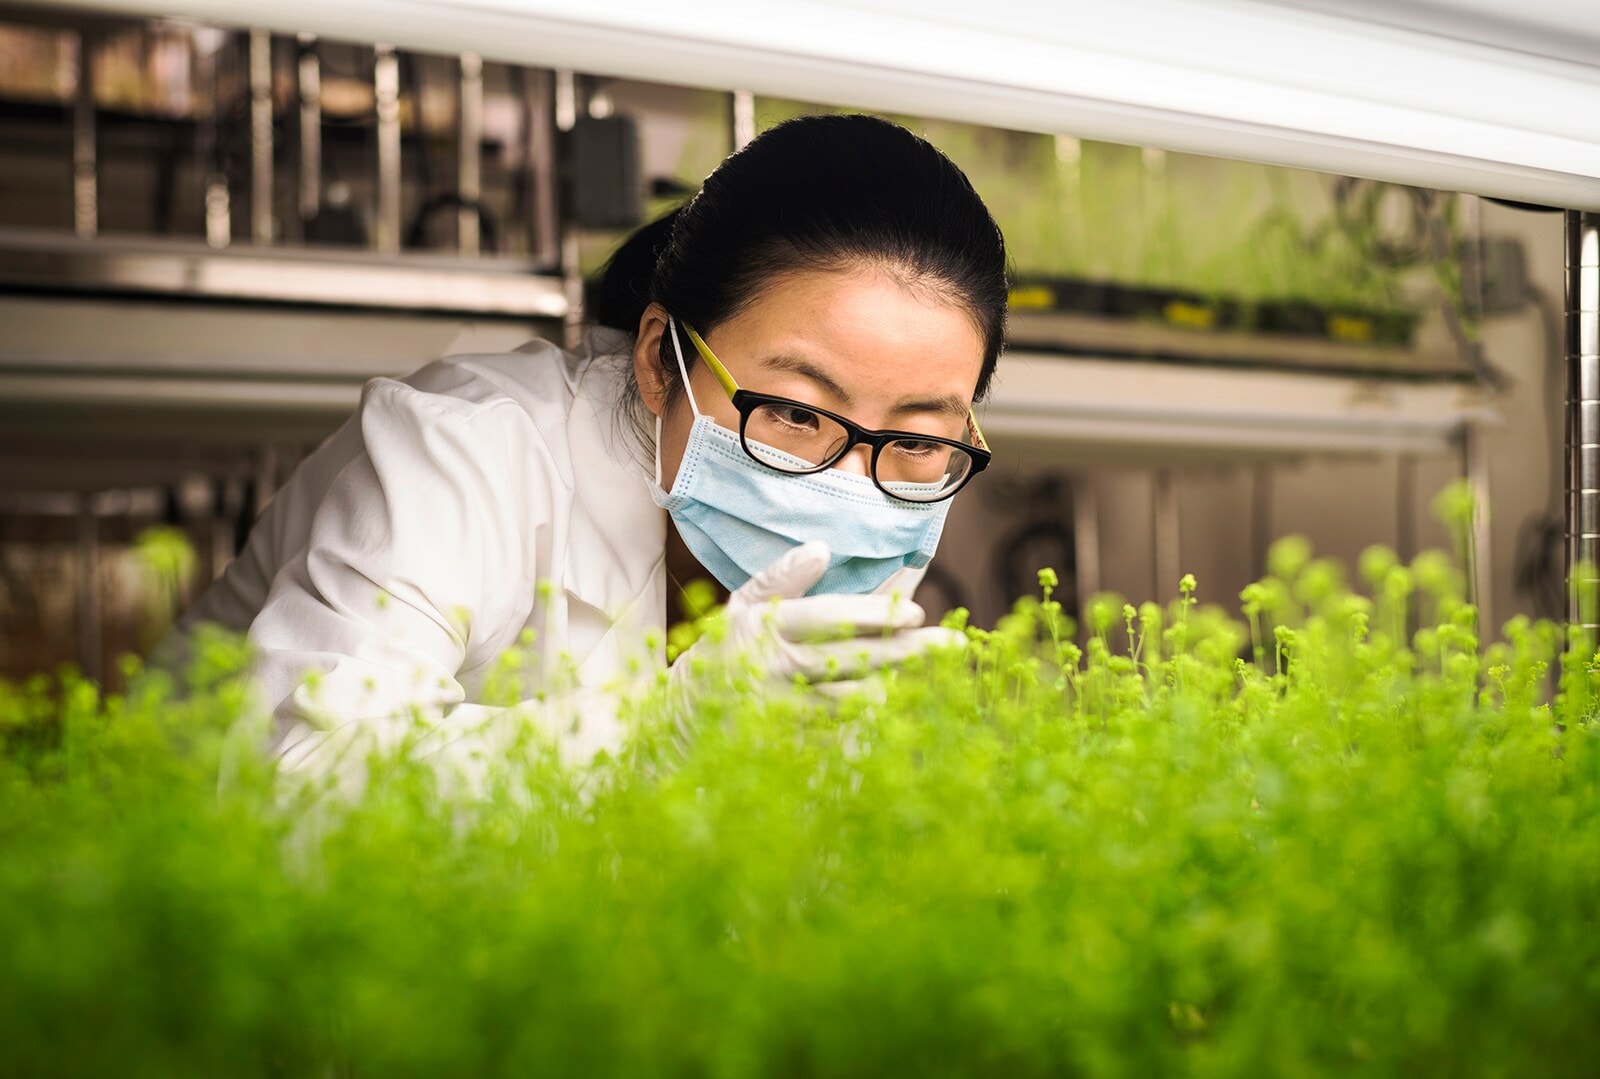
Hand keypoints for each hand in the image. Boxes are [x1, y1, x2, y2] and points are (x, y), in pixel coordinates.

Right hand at [669, 541, 963, 706]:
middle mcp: (779, 668)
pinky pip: (844, 725)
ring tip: (935, 665)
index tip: (918, 610)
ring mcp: (787, 709)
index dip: (874, 613)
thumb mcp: (741, 605)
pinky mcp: (793, 738)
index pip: (828, 617)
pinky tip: (900, 697)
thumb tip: (822, 549)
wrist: (682, 718)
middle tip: (954, 643)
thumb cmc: (722, 651)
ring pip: (857, 697)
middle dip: (909, 650)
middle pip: (855, 659)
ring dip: (897, 681)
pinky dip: (874, 711)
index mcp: (768, 626)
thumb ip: (780, 577)